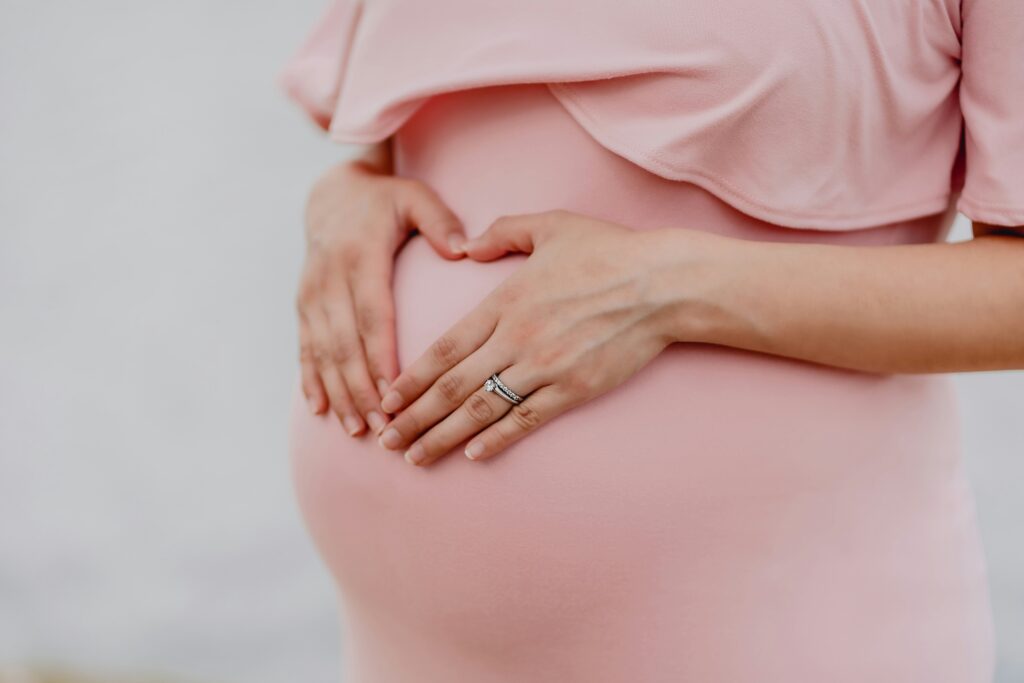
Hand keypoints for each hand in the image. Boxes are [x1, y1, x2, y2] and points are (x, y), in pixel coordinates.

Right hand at [297, 159, 467, 435]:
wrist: (331, 194)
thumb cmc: (385, 201)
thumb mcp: (415, 198)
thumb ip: (440, 222)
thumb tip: (463, 249)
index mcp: (360, 257)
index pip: (372, 315)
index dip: (380, 355)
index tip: (394, 391)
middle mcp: (330, 279)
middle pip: (345, 343)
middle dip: (361, 389)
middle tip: (382, 426)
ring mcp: (312, 295)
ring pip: (322, 352)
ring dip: (338, 393)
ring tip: (357, 429)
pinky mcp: (303, 306)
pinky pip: (305, 348)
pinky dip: (311, 380)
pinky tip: (319, 410)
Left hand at [374, 210, 715, 465]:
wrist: (662, 285)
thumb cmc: (608, 251)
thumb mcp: (551, 225)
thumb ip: (502, 232)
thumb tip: (467, 245)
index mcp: (504, 302)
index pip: (444, 348)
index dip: (411, 378)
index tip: (386, 399)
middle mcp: (516, 339)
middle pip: (452, 386)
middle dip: (414, 417)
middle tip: (385, 440)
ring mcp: (544, 368)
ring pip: (482, 410)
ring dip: (443, 436)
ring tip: (415, 457)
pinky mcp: (574, 389)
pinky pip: (527, 420)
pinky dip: (497, 439)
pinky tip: (473, 455)